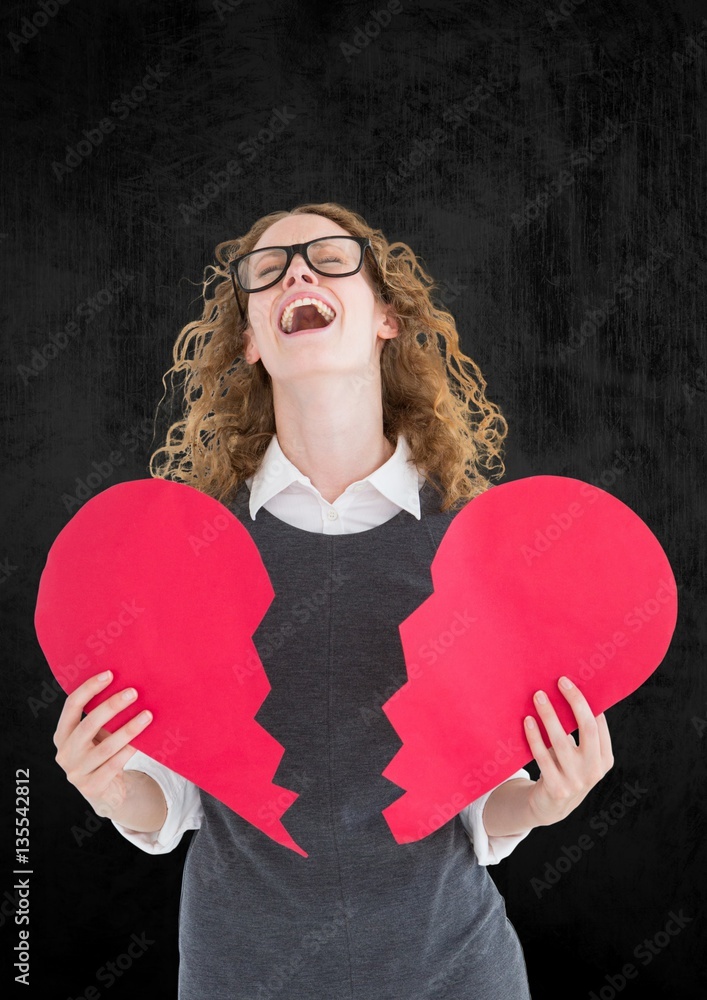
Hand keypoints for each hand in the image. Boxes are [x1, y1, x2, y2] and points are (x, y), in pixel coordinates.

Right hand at [53, 670, 152, 817]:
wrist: (106, 792)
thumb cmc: (103, 753)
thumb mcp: (97, 735)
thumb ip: (103, 716)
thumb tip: (128, 687)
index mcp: (63, 734)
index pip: (71, 706)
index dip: (89, 688)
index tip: (110, 674)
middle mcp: (65, 753)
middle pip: (88, 725)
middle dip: (111, 706)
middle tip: (133, 693)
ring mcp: (76, 772)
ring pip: (105, 748)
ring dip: (128, 729)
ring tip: (147, 715)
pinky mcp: (92, 787)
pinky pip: (114, 766)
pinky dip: (129, 751)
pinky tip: (143, 741)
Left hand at [523, 675, 613, 827]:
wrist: (551, 807)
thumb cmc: (565, 769)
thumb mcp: (580, 756)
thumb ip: (580, 734)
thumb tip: (568, 692)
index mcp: (604, 759)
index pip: (599, 724)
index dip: (586, 702)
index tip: (570, 682)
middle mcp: (594, 770)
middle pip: (587, 729)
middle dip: (575, 702)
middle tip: (560, 682)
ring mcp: (576, 781)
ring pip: (561, 741)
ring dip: (549, 715)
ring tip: (539, 696)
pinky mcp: (556, 788)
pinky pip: (542, 756)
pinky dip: (534, 736)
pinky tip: (528, 721)